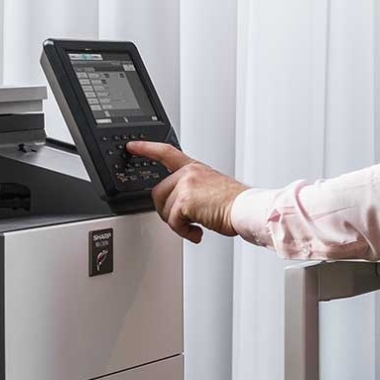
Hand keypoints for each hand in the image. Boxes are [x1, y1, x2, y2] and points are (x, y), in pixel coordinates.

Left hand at [126, 141, 248, 243]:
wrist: (246, 209)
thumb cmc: (235, 203)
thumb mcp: (213, 189)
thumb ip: (193, 191)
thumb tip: (180, 209)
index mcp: (195, 168)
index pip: (166, 152)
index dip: (147, 148)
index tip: (132, 146)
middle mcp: (189, 173)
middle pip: (158, 193)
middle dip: (168, 211)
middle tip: (185, 220)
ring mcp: (186, 185)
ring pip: (164, 209)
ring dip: (177, 224)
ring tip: (196, 226)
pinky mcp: (185, 201)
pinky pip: (174, 222)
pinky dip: (185, 232)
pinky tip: (198, 232)